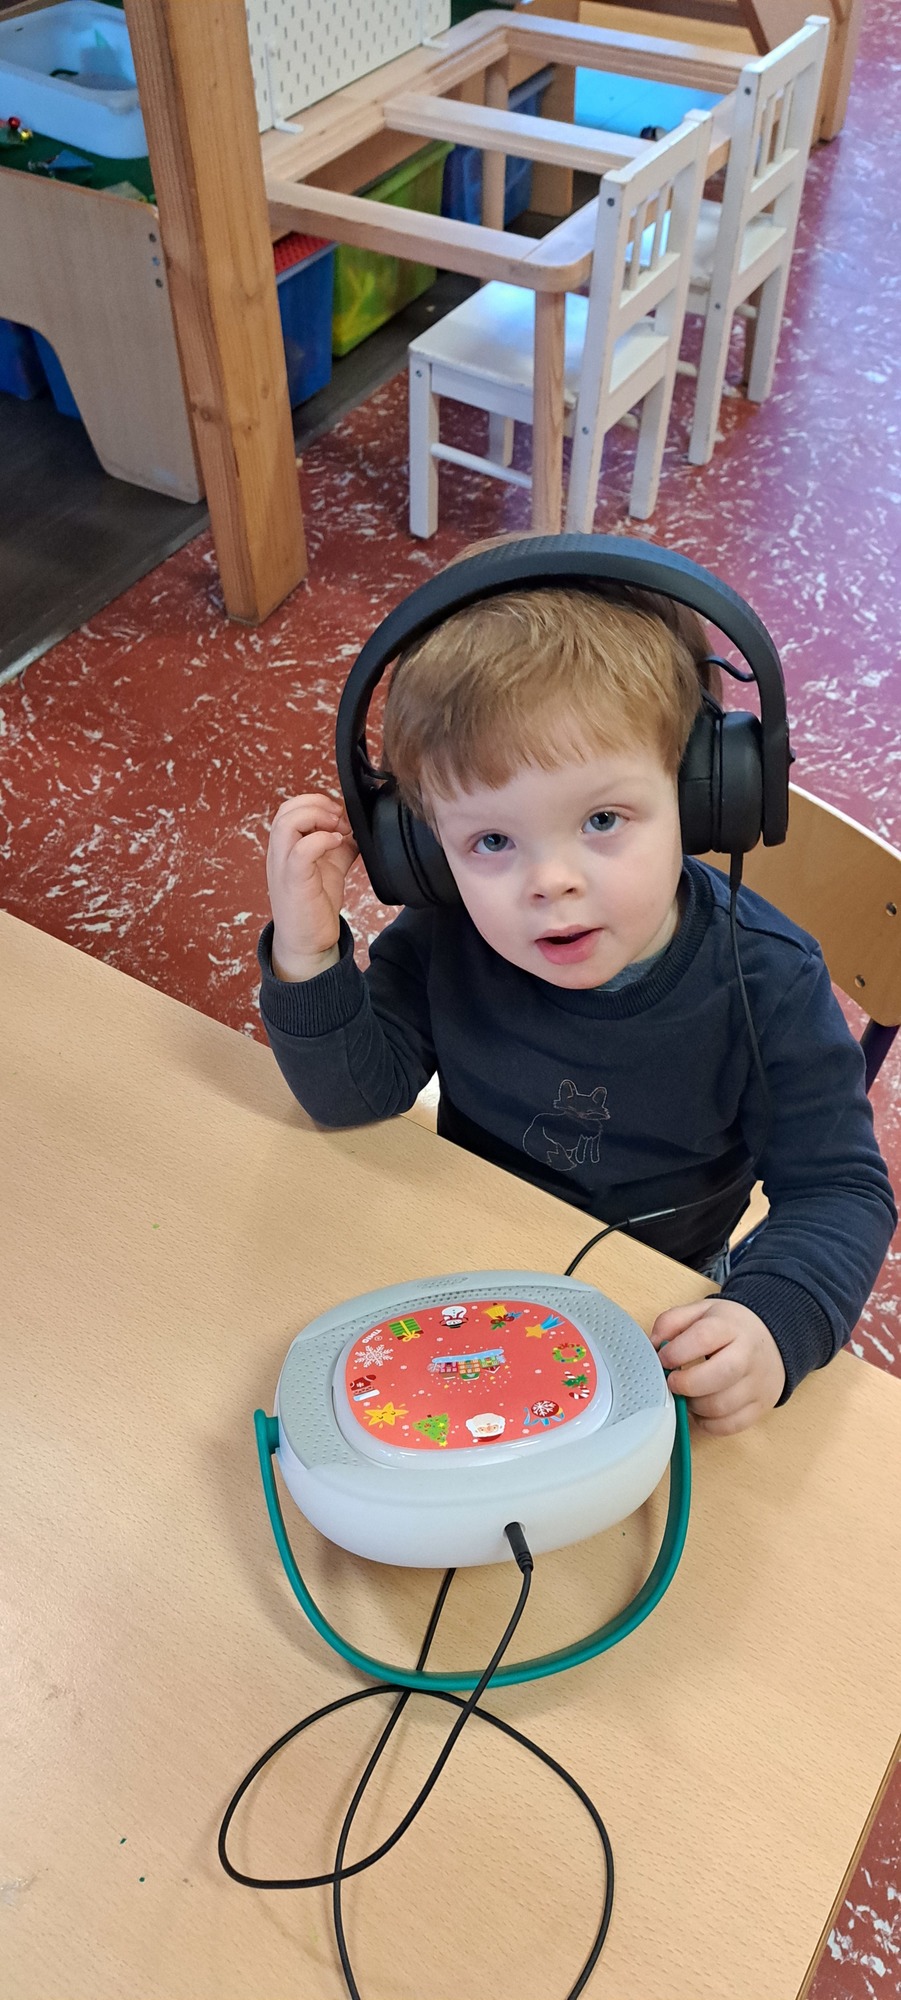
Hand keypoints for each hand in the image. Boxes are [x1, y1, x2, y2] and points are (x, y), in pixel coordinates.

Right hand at [266, 794, 358, 980]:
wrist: (308, 942)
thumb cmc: (314, 905)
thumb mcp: (331, 866)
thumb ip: (340, 845)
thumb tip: (357, 827)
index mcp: (286, 846)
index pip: (291, 808)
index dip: (317, 802)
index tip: (340, 816)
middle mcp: (279, 853)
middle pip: (286, 809)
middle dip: (317, 804)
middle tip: (340, 819)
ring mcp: (283, 866)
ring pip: (286, 823)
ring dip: (317, 817)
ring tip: (337, 829)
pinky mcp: (294, 882)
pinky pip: (301, 850)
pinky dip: (321, 839)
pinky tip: (337, 843)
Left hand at [649, 1298, 785, 1436]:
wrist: (772, 1339)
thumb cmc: (729, 1328)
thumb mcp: (700, 1312)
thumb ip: (671, 1322)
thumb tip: (652, 1346)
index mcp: (730, 1327)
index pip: (703, 1338)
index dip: (676, 1352)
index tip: (663, 1359)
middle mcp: (748, 1356)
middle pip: (718, 1375)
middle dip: (686, 1384)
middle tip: (673, 1382)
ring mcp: (757, 1384)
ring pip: (721, 1406)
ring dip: (694, 1406)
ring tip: (688, 1394)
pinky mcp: (760, 1407)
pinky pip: (729, 1426)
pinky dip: (708, 1423)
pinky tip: (701, 1410)